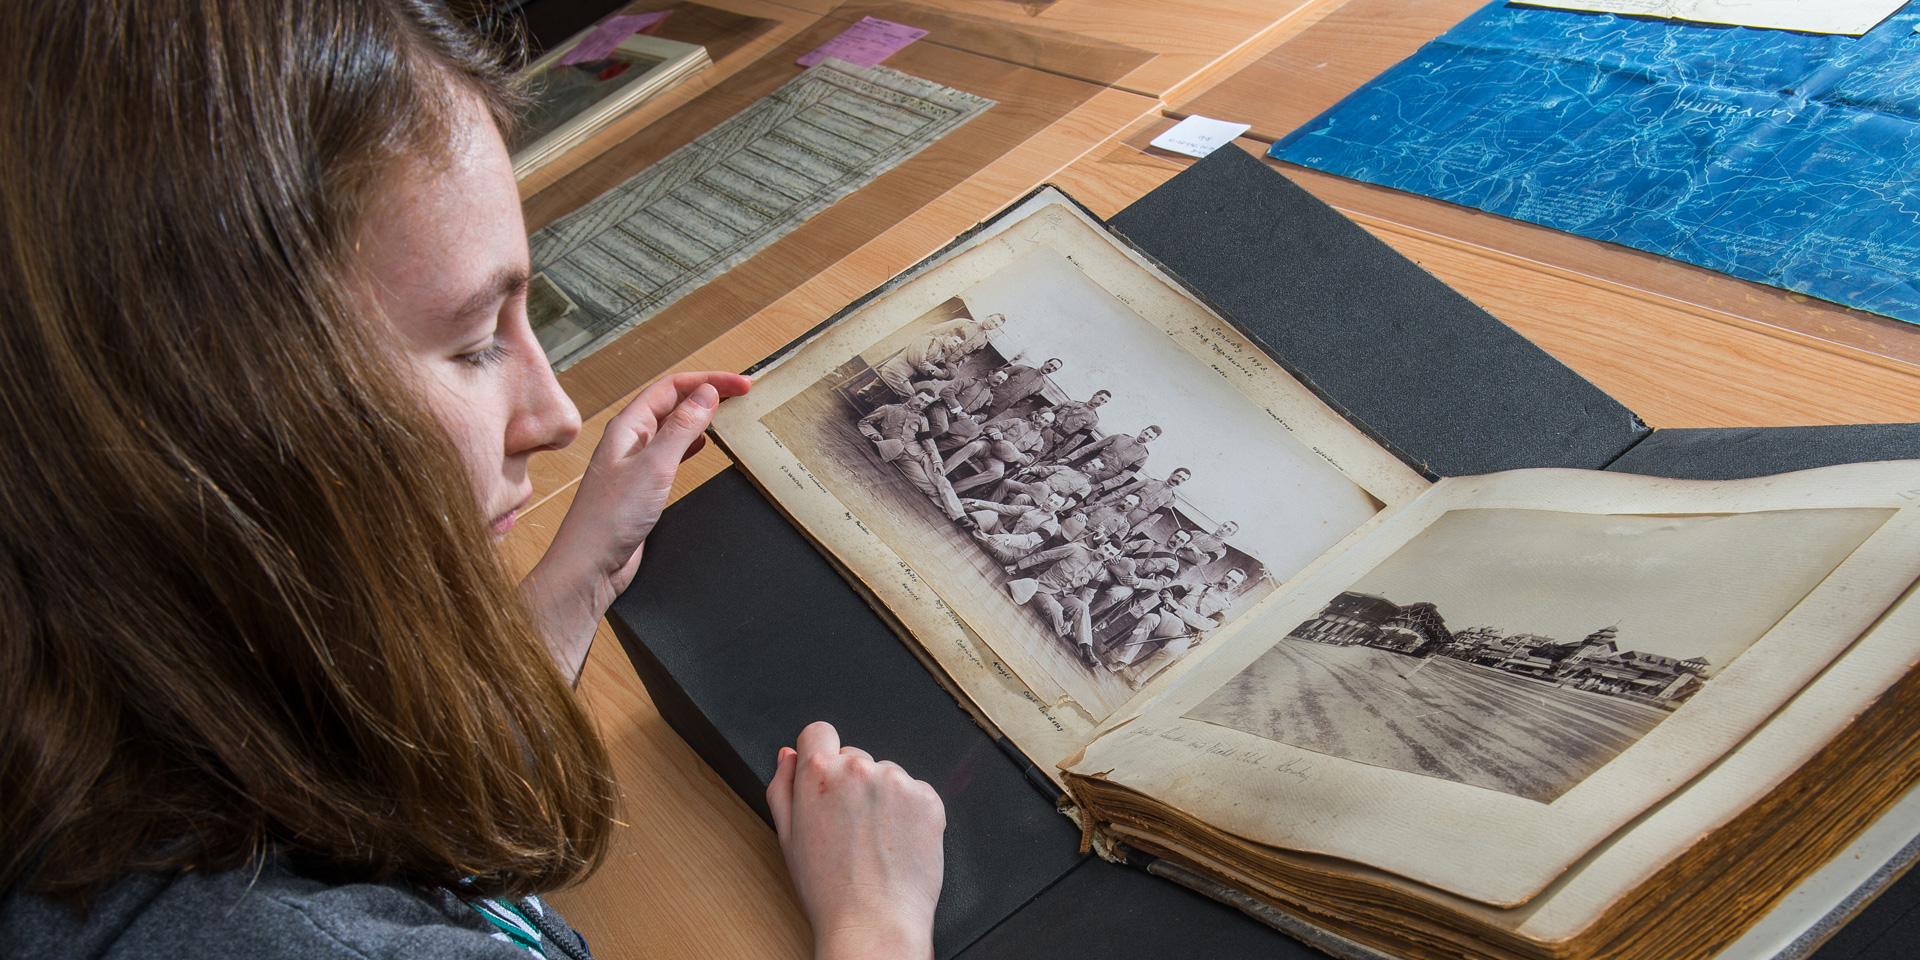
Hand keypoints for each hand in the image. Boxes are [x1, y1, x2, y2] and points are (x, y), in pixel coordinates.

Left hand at [520, 371, 750, 681]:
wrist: (589, 565)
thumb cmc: (609, 519)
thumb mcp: (654, 466)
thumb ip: (681, 428)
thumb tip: (706, 394)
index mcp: (627, 427)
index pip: (672, 387)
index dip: (708, 380)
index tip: (741, 384)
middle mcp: (629, 440)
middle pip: (672, 402)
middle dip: (706, 393)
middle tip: (742, 393)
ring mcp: (634, 463)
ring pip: (672, 426)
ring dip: (700, 416)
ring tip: (727, 413)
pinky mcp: (641, 486)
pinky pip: (670, 452)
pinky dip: (690, 443)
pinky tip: (702, 445)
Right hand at [768, 722, 945, 959]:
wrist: (874, 922)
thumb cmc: (830, 890)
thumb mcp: (788, 837)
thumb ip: (783, 787)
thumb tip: (789, 757)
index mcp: (818, 773)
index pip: (818, 732)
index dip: (819, 754)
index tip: (826, 777)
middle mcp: (859, 769)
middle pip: (854, 757)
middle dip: (852, 784)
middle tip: (850, 827)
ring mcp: (897, 781)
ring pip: (887, 775)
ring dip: (883, 798)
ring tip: (875, 842)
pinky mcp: (928, 798)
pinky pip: (916, 793)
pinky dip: (910, 813)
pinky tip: (897, 843)